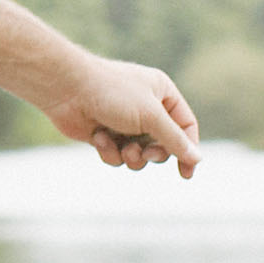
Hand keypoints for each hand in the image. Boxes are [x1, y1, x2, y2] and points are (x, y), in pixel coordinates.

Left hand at [48, 61, 200, 177]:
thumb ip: (174, 139)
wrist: (66, 90)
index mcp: (163, 93)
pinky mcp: (105, 134)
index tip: (187, 173)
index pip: (185, 126)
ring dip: (131, 156)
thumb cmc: (111, 93)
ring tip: (122, 148)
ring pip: (139, 155)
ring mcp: (124, 122)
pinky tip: (98, 137)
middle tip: (144, 154)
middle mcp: (146, 107)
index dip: (188, 150)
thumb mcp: (150, 115)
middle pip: (163, 145)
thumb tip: (198, 159)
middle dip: (153, 154)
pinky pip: (117, 155)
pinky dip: (110, 151)